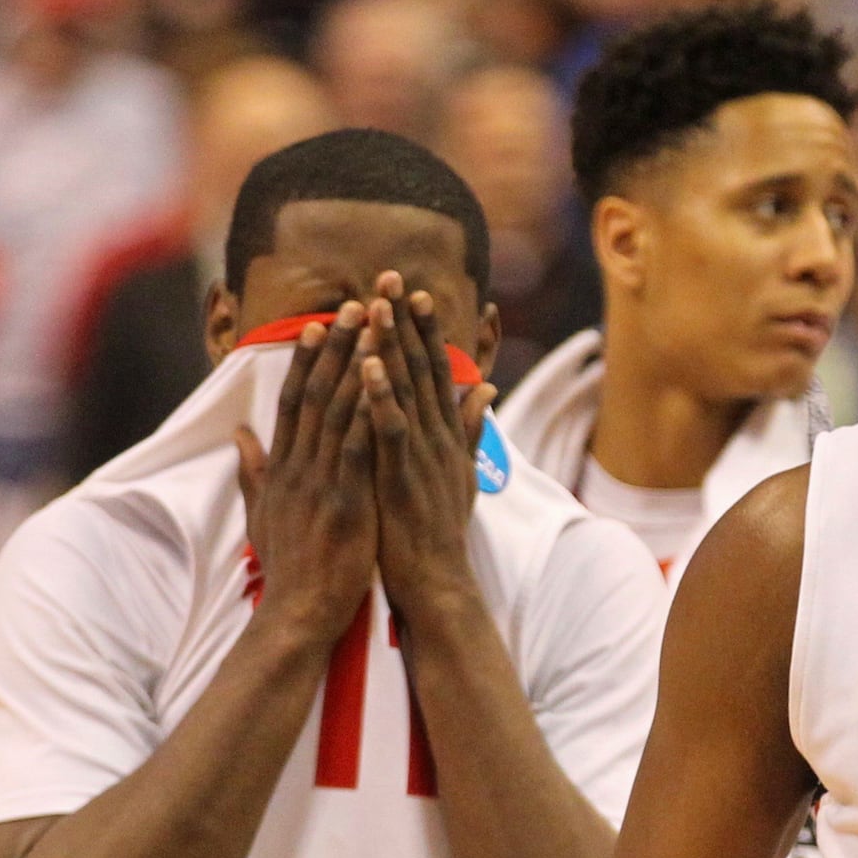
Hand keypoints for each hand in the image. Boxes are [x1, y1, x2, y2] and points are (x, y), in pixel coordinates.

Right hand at [235, 302, 378, 645]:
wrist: (300, 612)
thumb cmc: (291, 565)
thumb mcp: (263, 512)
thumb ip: (253, 470)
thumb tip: (239, 434)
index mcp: (284, 467)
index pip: (295, 402)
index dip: (308, 361)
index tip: (321, 324)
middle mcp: (299, 465)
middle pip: (316, 394)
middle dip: (337, 348)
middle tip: (356, 306)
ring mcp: (321, 481)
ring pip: (338, 411)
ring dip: (357, 366)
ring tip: (375, 328)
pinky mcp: (345, 500)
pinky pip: (358, 447)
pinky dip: (369, 413)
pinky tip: (384, 384)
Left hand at [362, 273, 495, 620]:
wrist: (437, 581)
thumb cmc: (437, 530)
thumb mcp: (460, 473)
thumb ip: (470, 429)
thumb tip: (488, 391)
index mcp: (443, 436)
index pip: (434, 372)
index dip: (424, 331)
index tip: (413, 293)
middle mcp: (437, 437)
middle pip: (422, 368)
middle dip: (407, 321)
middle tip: (393, 276)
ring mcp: (422, 455)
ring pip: (406, 389)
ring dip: (392, 344)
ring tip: (378, 305)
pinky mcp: (403, 476)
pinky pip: (390, 427)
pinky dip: (380, 395)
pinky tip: (368, 365)